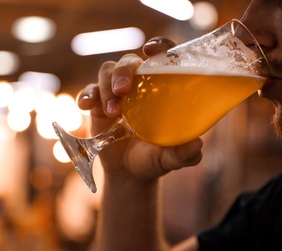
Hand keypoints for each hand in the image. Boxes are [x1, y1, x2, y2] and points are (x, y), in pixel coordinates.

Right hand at [78, 37, 202, 181]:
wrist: (128, 174)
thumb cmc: (153, 160)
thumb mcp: (169, 158)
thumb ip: (183, 154)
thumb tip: (196, 144)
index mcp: (162, 91)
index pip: (162, 58)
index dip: (158, 46)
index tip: (149, 49)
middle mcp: (140, 87)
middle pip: (130, 61)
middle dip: (123, 70)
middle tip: (122, 90)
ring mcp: (117, 94)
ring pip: (108, 71)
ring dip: (106, 86)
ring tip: (112, 113)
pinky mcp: (99, 104)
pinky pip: (90, 89)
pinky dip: (86, 94)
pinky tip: (85, 106)